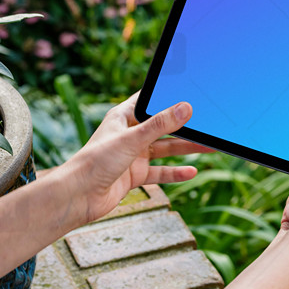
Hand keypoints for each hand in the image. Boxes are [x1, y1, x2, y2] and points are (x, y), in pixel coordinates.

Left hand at [60, 92, 212, 225]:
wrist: (78, 197)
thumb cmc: (95, 162)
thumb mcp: (132, 139)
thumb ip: (161, 124)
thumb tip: (185, 108)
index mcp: (123, 117)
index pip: (149, 100)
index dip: (167, 95)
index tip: (189, 91)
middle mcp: (129, 135)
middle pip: (163, 127)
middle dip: (184, 126)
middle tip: (208, 123)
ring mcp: (133, 156)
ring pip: (165, 149)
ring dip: (186, 148)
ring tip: (210, 146)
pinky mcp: (134, 175)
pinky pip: (160, 172)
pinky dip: (175, 172)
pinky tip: (192, 171)